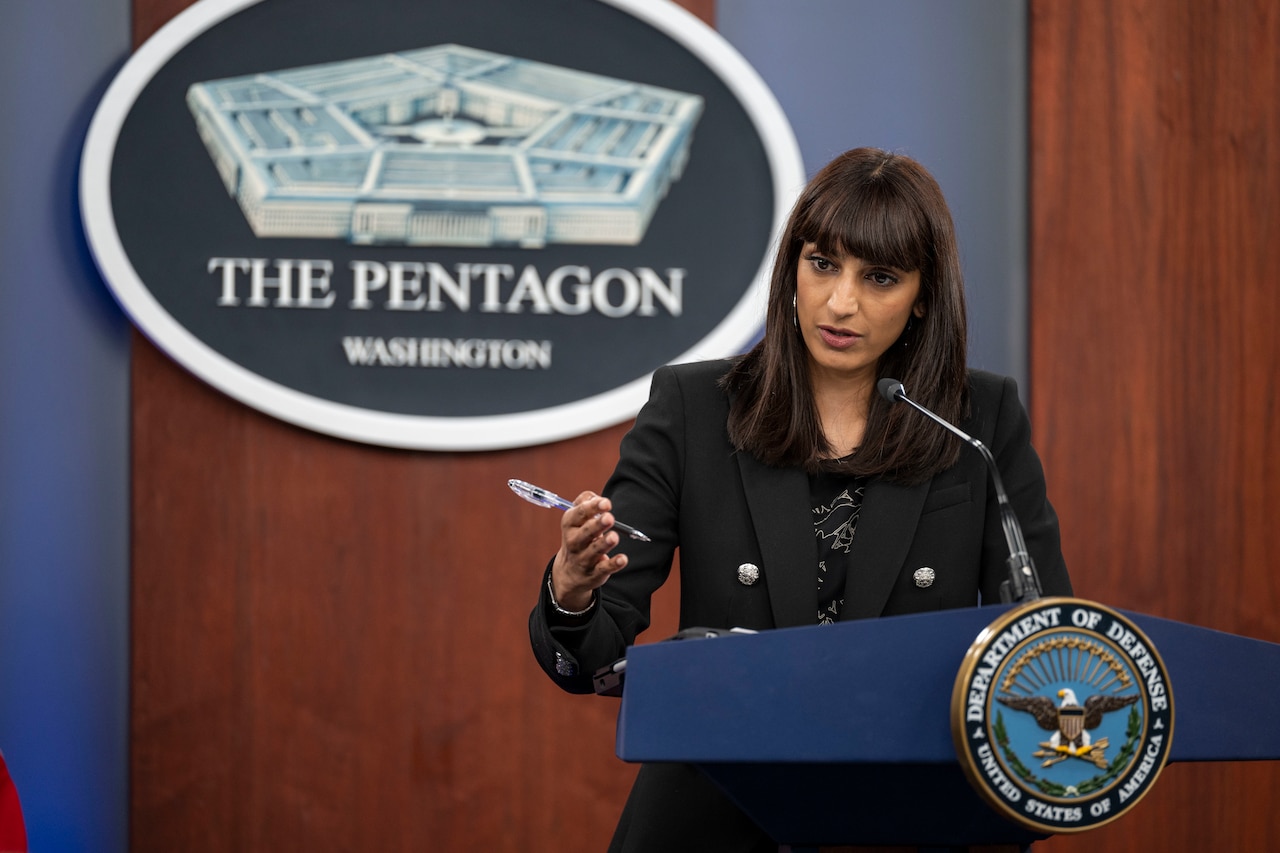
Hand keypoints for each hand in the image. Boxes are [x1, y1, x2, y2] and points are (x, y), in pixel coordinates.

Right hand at [550, 492, 628, 611]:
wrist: (569, 573)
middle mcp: (574, 542)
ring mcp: (583, 559)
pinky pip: (604, 569)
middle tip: (609, 517)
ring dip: (604, 543)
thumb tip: (598, 498)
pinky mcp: (594, 573)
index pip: (578, 514)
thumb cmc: (578, 537)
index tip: (606, 503)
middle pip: (585, 533)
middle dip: (597, 525)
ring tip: (614, 537)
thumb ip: (585, 503)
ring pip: (594, 551)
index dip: (592, 507)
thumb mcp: (576, 519)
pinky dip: (613, 564)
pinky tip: (623, 559)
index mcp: (570, 525)